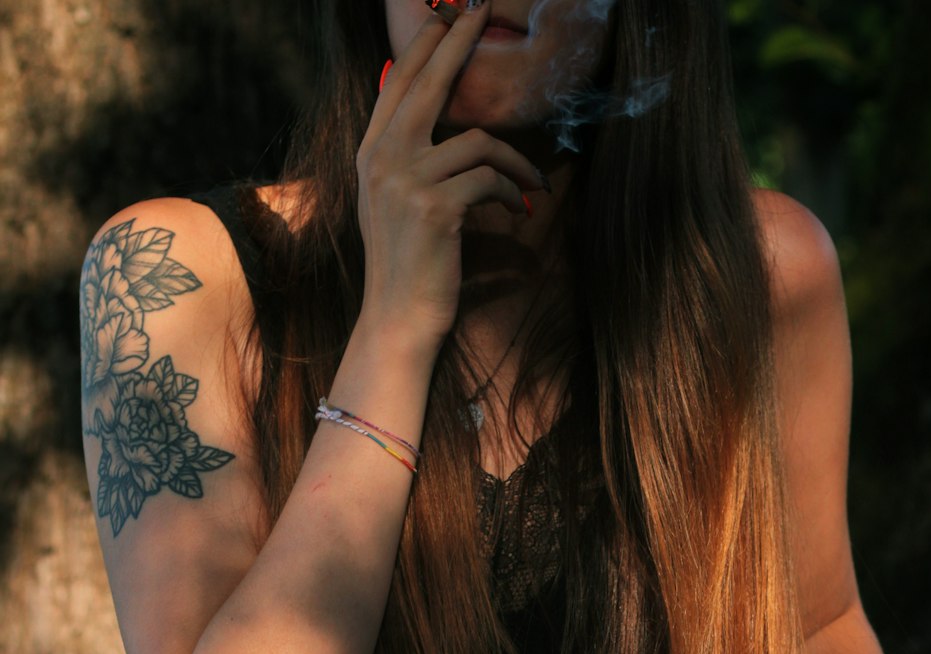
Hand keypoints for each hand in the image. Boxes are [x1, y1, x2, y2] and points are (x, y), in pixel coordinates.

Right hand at [357, 0, 546, 353]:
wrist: (398, 319)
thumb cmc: (407, 266)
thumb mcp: (392, 204)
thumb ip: (403, 159)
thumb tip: (431, 120)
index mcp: (371, 155)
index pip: (397, 84)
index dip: (424, 46)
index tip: (446, 16)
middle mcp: (383, 160)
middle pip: (428, 83)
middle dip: (459, 42)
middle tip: (483, 9)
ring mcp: (407, 182)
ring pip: (477, 141)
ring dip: (516, 161)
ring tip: (533, 184)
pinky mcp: (436, 208)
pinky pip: (488, 178)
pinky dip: (511, 193)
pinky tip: (519, 212)